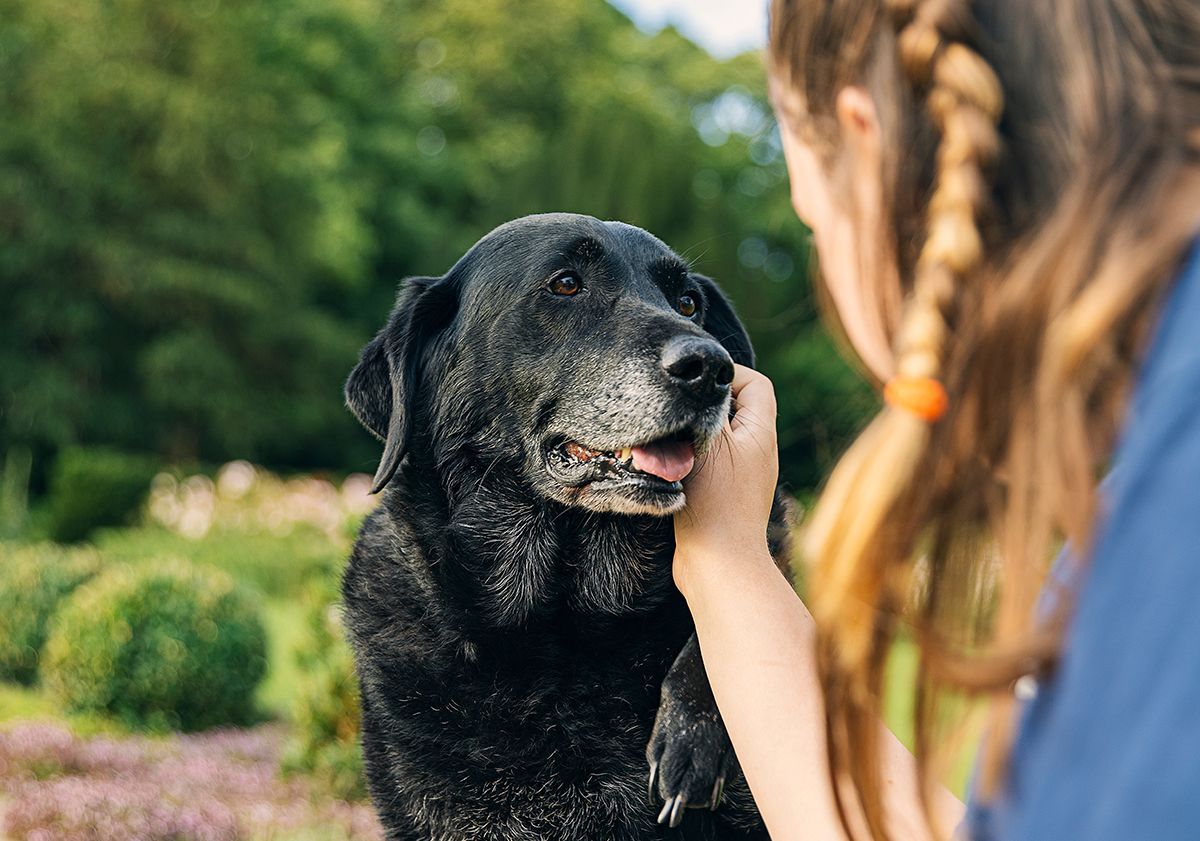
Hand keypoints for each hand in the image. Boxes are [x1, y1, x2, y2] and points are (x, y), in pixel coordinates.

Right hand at [674, 364, 778, 592]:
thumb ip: (708, 407)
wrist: (718, 565)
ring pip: (718, 437)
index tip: (696, 383)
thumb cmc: (715, 501)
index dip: (728, 374)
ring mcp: (743, 476)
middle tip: (678, 408)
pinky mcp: (725, 496)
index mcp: (761, 433)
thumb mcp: (710, 442)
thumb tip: (702, 382)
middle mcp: (758, 452)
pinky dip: (690, 458)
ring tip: (669, 439)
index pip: (756, 384)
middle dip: (705, 404)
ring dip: (693, 433)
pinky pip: (710, 463)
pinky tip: (668, 466)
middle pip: (736, 409)